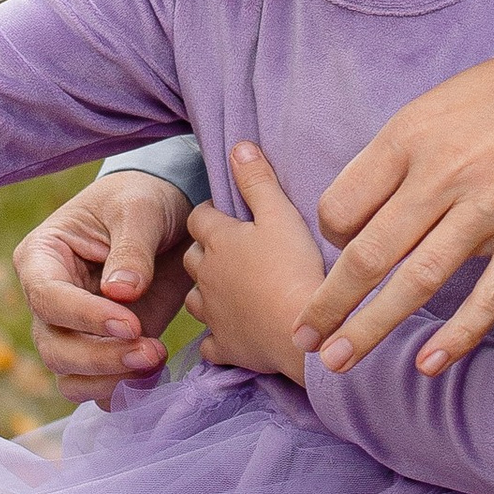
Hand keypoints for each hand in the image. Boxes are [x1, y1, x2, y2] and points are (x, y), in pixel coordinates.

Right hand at [12, 170, 194, 405]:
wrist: (171, 218)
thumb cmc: (144, 199)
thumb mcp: (140, 208)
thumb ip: (132, 248)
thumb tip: (120, 294)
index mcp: (42, 258)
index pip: (46, 298)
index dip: (84, 316)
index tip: (131, 322)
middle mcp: (50, 301)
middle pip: (54, 348)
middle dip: (100, 357)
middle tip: (151, 350)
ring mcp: (75, 330)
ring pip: (71, 377)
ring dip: (111, 380)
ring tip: (156, 359)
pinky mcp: (102, 351)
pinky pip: (99, 388)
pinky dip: (124, 391)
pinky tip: (155, 374)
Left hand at [183, 145, 325, 378]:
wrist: (302, 334)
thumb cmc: (294, 269)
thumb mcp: (281, 215)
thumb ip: (258, 181)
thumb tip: (238, 146)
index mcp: (220, 240)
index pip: (198, 217)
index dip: (209, 213)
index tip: (225, 215)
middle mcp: (208, 276)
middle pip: (192, 256)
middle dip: (205, 251)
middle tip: (229, 250)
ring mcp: (214, 314)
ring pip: (195, 298)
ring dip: (207, 291)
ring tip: (229, 288)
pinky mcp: (225, 346)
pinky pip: (210, 343)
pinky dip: (217, 336)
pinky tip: (231, 333)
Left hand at [300, 52, 493, 377]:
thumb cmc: (489, 102)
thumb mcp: (423, 110)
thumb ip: (384, 163)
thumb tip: (345, 219)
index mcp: (407, 141)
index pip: (343, 205)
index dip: (328, 234)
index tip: (338, 244)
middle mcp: (443, 178)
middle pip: (371, 253)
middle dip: (330, 303)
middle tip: (303, 337)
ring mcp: (487, 211)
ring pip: (420, 280)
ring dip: (375, 326)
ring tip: (340, 361)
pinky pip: (490, 295)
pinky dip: (459, 334)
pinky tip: (428, 363)